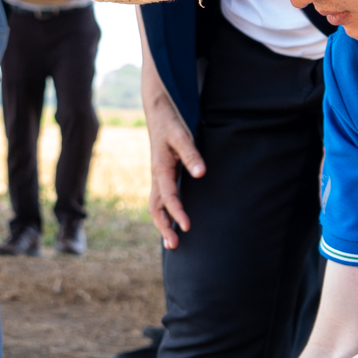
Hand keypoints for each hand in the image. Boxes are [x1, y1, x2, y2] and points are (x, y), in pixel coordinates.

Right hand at [143, 86, 204, 248]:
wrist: (159, 112)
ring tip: (172, 242)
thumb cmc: (171, 124)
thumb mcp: (182, 135)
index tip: (187, 226)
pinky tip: (173, 223)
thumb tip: (202, 173)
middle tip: (174, 245)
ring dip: (163, 224)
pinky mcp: (163, 176)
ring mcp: (158, 177)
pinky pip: (161, 200)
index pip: (168, 196)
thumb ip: (191, 155)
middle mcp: (157, 177)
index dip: (177, 212)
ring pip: (156, 206)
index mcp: (160, 169)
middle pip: (155, 208)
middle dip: (163, 227)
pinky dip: (165, 214)